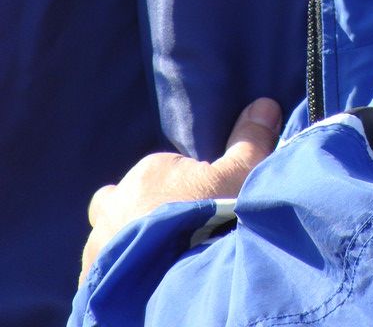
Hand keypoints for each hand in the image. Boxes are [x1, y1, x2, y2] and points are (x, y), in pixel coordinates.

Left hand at [79, 96, 281, 284]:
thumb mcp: (240, 177)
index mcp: (149, 173)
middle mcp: (115, 204)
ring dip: (122, 241)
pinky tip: (140, 280)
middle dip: (136, 210)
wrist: (182, 280)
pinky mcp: (93, 277)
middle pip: (120, 200)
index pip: (159, 172)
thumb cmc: (211, 219)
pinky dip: (116, 271)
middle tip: (166, 229)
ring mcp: (100, 242)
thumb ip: (249, 143)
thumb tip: (265, 105)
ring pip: (105, 235)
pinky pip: (100, 269)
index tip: (196, 206)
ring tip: (152, 258)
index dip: (178, 188)